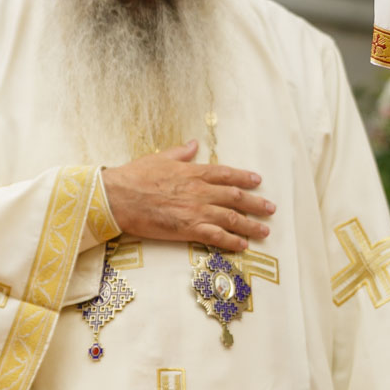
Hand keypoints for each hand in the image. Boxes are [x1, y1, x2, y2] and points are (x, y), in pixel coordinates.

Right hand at [101, 142, 272, 253]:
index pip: (226, 174)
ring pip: (231, 218)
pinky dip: (231, 241)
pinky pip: (216, 236)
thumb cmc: (135, 176)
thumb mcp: (160, 158)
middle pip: (235, 197)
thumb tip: (193, 144)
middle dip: (256, 203)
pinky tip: (242, 245)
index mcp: (193, 172)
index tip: (258, 181)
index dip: (244, 177)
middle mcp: (200, 191)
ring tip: (264, 231)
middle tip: (270, 208)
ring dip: (250, 224)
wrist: (118, 197)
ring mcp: (196, 210)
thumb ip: (181, 153)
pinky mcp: (187, 229)